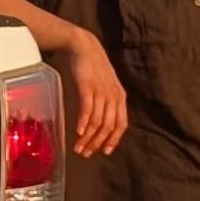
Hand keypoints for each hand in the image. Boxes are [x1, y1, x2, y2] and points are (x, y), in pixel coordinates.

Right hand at [61, 30, 128, 155]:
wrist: (85, 47)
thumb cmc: (93, 68)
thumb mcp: (106, 86)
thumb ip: (106, 102)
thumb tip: (100, 122)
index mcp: (119, 97)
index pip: (121, 124)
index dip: (114, 140)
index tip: (105, 151)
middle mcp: (113, 96)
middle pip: (108, 126)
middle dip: (97, 143)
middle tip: (85, 153)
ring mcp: (101, 91)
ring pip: (97, 121)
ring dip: (88, 137)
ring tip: (78, 147)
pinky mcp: (88, 86)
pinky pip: (88, 108)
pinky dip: (84, 122)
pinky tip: (79, 132)